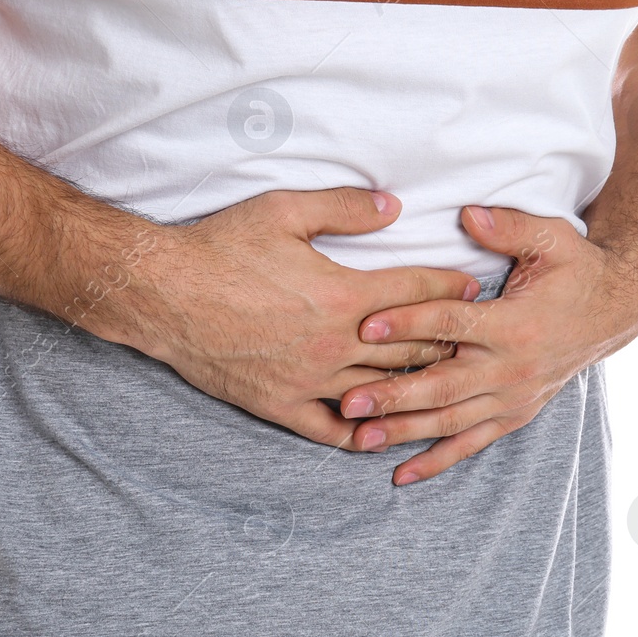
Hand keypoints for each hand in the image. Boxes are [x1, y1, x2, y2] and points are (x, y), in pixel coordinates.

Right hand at [116, 187, 479, 447]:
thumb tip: (395, 207)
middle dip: (447, 339)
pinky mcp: (282, 405)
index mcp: (343, 294)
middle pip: (412, 347)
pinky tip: (384, 427)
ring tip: (445, 379)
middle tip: (474, 336)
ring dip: (417, 384)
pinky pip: (334, 429)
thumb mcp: (284, 212)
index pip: (417, 292)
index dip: (451, 287)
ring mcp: (311, 380)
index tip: (474, 287)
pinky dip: (364, 430)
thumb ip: (345, 208)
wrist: (163, 294)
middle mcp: (335, 344)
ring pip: (383, 389)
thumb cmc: (221, 247)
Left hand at [339, 204, 637, 485]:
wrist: (614, 312)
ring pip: (451, 421)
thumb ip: (508, 227)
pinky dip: (437, 461)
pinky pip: (472, 443)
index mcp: (515, 324)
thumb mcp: (552, 238)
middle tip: (348, 402)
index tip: (366, 325)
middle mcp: (512, 368)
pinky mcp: (514, 414)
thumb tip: (467, 214)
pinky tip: (401, 475)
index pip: (453, 324)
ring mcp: (513, 397)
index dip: (409, 323)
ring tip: (358, 439)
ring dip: (404, 432)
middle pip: (444, 385)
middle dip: (393, 395)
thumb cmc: (575, 270)